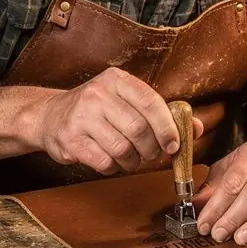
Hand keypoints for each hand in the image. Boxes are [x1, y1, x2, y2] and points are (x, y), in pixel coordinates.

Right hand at [37, 68, 202, 175]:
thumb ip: (160, 113)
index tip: (173, 144)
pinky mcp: (71, 139)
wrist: (50, 116)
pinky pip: (104, 162)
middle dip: (151, 149)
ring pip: (123, 149)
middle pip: (138, 129)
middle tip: (151, 154)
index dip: (167, 126)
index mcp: (116, 80)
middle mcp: (97, 94)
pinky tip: (111, 161)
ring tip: (130, 159)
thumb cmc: (96, 110)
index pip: (150, 101)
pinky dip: (114, 167)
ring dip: (133, 161)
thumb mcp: (126, 101)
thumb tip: (196, 128)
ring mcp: (81, 116)